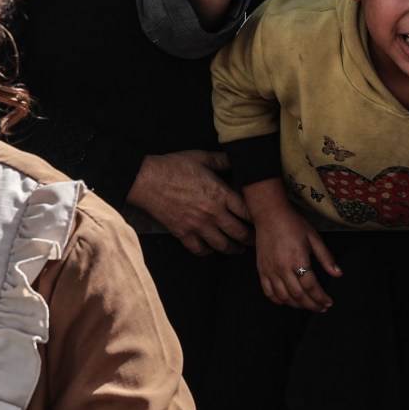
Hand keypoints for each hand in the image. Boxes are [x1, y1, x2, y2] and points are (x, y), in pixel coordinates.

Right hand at [127, 150, 251, 254]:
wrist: (146, 179)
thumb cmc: (173, 166)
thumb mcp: (201, 157)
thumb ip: (222, 160)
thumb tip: (236, 158)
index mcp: (221, 194)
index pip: (248, 212)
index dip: (258, 218)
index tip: (263, 220)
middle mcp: (213, 213)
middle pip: (240, 233)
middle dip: (251, 238)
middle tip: (256, 240)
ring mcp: (198, 226)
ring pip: (223, 246)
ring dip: (233, 249)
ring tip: (238, 248)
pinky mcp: (183, 234)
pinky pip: (200, 250)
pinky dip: (208, 251)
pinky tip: (211, 248)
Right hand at [245, 179, 341, 311]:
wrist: (269, 215)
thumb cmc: (293, 224)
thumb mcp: (314, 238)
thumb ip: (326, 258)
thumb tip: (337, 274)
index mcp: (297, 259)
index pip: (311, 286)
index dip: (321, 298)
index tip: (328, 302)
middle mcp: (282, 268)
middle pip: (298, 295)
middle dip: (312, 305)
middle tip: (321, 308)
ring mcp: (270, 271)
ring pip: (284, 297)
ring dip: (297, 305)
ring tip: (308, 305)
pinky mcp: (261, 271)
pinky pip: (269, 292)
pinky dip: (279, 300)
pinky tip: (288, 301)